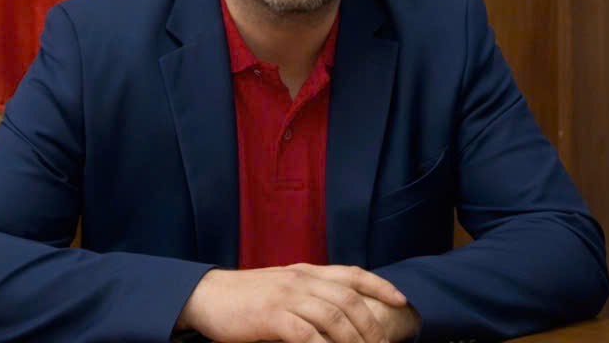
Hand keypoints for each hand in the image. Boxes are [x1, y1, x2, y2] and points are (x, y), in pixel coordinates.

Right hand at [177, 263, 412, 342]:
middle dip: (371, 326)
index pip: (352, 273)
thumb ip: (308, 294)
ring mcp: (287, 297)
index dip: (380, 285)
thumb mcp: (282, 287)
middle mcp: (302, 280)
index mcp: (306, 271)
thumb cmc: (246, 297)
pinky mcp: (272, 316)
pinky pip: (307, 334)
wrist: (207, 296)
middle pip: (349, 300)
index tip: (401, 301)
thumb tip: (337, 315)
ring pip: (333, 318)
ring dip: (353, 341)